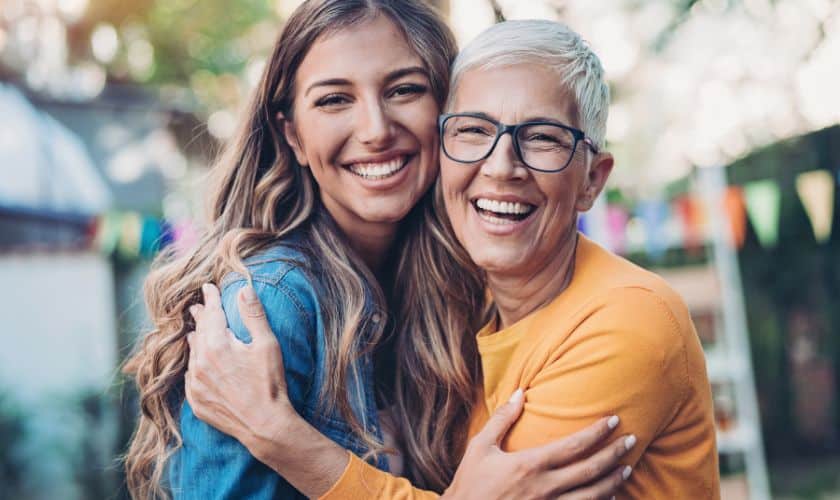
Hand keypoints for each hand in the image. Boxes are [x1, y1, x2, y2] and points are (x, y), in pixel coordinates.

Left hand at [185, 283, 294, 449]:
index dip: (211, 298)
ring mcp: (195, 384)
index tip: (208, 287)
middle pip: (198, 332)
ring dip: (196, 340)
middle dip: (200, 317)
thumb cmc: (269, 384)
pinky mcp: (196, 402)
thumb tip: (244, 290)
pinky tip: (199, 365)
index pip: (211, 314)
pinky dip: (195, 366)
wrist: (264, 424)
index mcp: (216, 345)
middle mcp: (200, 363)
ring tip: (196, 332)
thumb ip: (253, 315)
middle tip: (198, 306)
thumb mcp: (267, 345)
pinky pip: (191, 377)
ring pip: (192, 354)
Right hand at [444, 390, 634, 499]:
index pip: (574, 445)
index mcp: (529, 465)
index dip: (597, 432)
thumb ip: (503, 419)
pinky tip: (610, 497)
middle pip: (590, 470)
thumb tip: (520, 392)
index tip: (613, 420)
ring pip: (592, 496)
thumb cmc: (470, 483)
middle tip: (631, 440)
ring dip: (613, 481)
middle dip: (614, 453)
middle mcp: (544, 488)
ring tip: (626, 468)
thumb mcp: (480, 446)